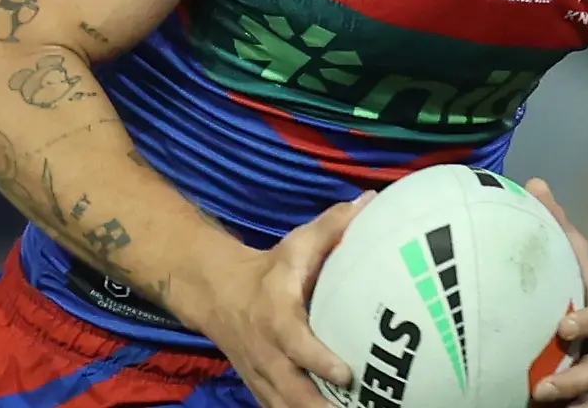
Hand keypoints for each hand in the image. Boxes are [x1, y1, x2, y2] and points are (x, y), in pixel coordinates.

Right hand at [195, 192, 374, 407]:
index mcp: (277, 318)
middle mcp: (268, 353)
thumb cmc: (269, 270)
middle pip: (292, 390)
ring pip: (284, 407)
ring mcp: (262, 375)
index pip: (297, 344)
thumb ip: (333, 226)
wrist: (217, 293)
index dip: (320, 361)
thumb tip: (370, 201)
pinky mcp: (260, 389)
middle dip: (319, 406)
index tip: (347, 374)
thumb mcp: (296, 245)